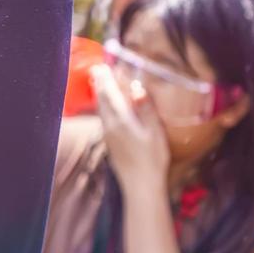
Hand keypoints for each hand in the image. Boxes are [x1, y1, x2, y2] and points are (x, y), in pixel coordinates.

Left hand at [91, 64, 169, 185]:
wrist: (141, 186)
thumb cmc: (152, 159)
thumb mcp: (154, 132)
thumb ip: (145, 108)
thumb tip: (136, 86)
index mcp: (120, 120)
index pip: (109, 94)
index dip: (105, 79)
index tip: (102, 66)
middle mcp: (109, 126)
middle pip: (102, 100)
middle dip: (100, 84)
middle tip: (99, 70)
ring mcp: (108, 136)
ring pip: (101, 110)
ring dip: (101, 96)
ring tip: (101, 84)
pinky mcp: (110, 144)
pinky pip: (104, 119)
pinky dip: (104, 108)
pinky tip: (109, 109)